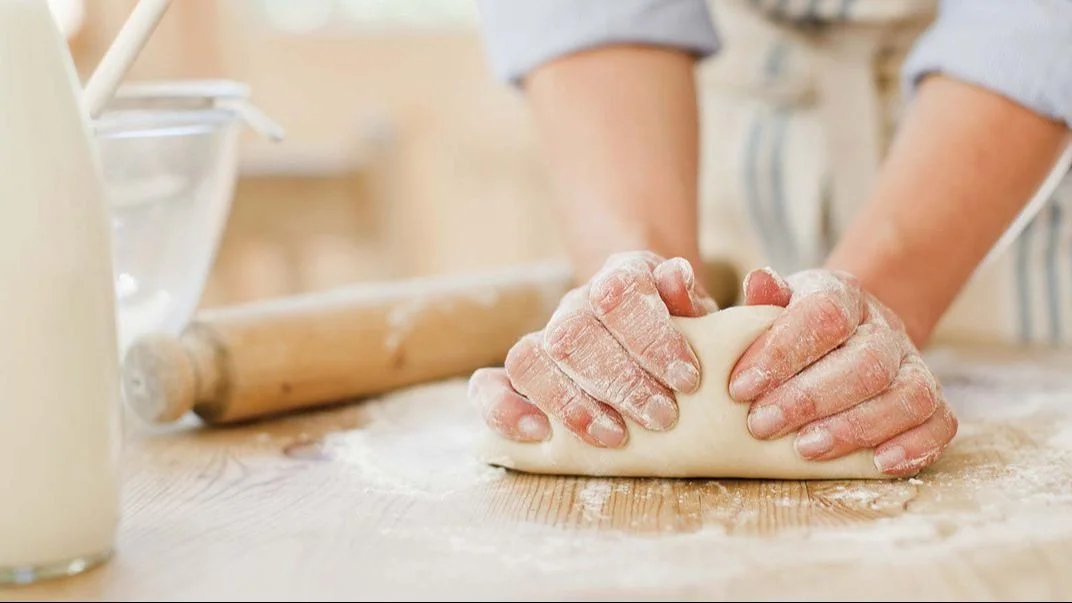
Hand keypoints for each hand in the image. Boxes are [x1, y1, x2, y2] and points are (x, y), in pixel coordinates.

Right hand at [468, 251, 716, 446]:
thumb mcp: (700, 313)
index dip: (650, 337)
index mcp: (621, 278)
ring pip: (529, 358)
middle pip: (572, 332)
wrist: (652, 330)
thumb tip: (674, 277)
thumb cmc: (684, 332)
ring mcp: (544, 339)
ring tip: (615, 438)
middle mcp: (576, 304)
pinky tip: (537, 435)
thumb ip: (692, 299)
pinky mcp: (522, 377)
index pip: (618, 292)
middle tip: (663, 418)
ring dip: (571, 403)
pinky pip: (486, 386)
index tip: (687, 380)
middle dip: (620, 381)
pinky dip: (503, 410)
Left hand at [730, 267, 958, 475]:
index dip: (782, 352)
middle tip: (762, 425)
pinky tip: (876, 465)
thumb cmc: (796, 327)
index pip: (825, 314)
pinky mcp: (933, 402)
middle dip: (810, 399)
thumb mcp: (775, 306)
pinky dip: (914, 446)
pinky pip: (940, 423)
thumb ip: (765, 300)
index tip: (740, 387)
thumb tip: (758, 281)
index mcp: (844, 295)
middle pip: (866, 363)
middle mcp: (886, 328)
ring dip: (855, 427)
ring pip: (908, 395)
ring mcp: (914, 364)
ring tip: (805, 449)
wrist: (847, 334)